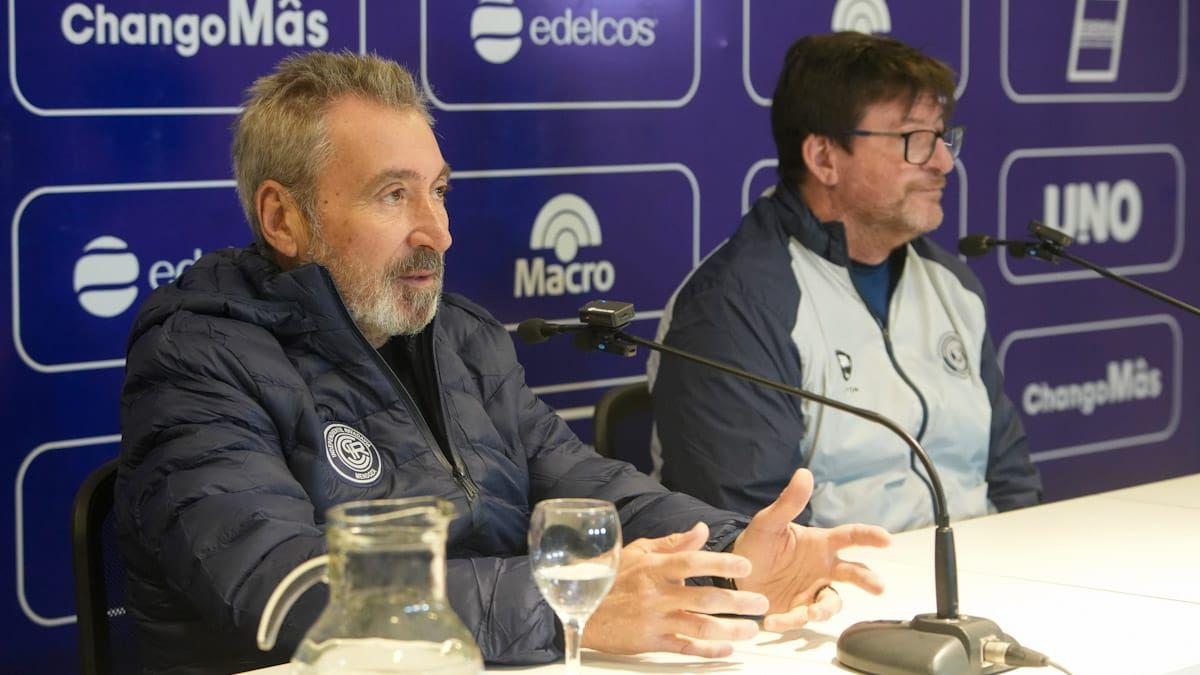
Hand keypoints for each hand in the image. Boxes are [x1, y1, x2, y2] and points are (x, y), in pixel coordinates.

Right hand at [582, 522, 769, 657]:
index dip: (720, 564)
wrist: (584, 611)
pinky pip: (684, 648)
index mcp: (654, 568)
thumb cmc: (612, 578)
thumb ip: (674, 543)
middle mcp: (657, 595)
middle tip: (761, 602)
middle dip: (737, 602)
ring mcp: (655, 620)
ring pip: (699, 626)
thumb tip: (702, 529)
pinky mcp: (651, 642)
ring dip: (729, 629)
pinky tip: (726, 648)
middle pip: (704, 599)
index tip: (745, 566)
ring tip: (751, 628)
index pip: (691, 562)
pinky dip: (707, 650)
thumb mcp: (639, 552)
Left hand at [732, 468, 891, 631]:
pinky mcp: (797, 610)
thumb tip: (804, 473)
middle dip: (868, 580)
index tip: (886, 539)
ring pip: (831, 602)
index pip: (850, 537)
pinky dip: (789, 621)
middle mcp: (822, 568)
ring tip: (811, 612)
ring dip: (824, 609)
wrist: (736, 571)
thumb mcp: (768, 522)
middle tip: (878, 587)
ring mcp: (811, 590)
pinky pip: (801, 618)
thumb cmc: (757, 544)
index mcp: (820, 544)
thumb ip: (788, 503)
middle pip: (853, 574)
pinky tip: (772, 620)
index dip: (870, 537)